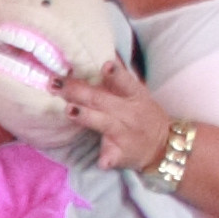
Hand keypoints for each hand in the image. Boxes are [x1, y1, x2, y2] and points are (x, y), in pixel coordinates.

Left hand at [59, 59, 179, 174]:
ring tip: (69, 110)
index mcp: (135, 96)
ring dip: (87, 116)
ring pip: (104, 124)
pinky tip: (102, 162)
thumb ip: (118, 80)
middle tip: (55, 83)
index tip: (105, 64)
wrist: (163, 146)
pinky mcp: (122, 155)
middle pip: (102, 100)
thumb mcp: (137, 94)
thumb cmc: (143, 115)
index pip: (126, 82)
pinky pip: (113, 157)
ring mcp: (126, 134)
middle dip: (78, 91)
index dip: (116, 74)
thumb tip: (102, 55)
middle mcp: (130, 113)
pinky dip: (108, 159)